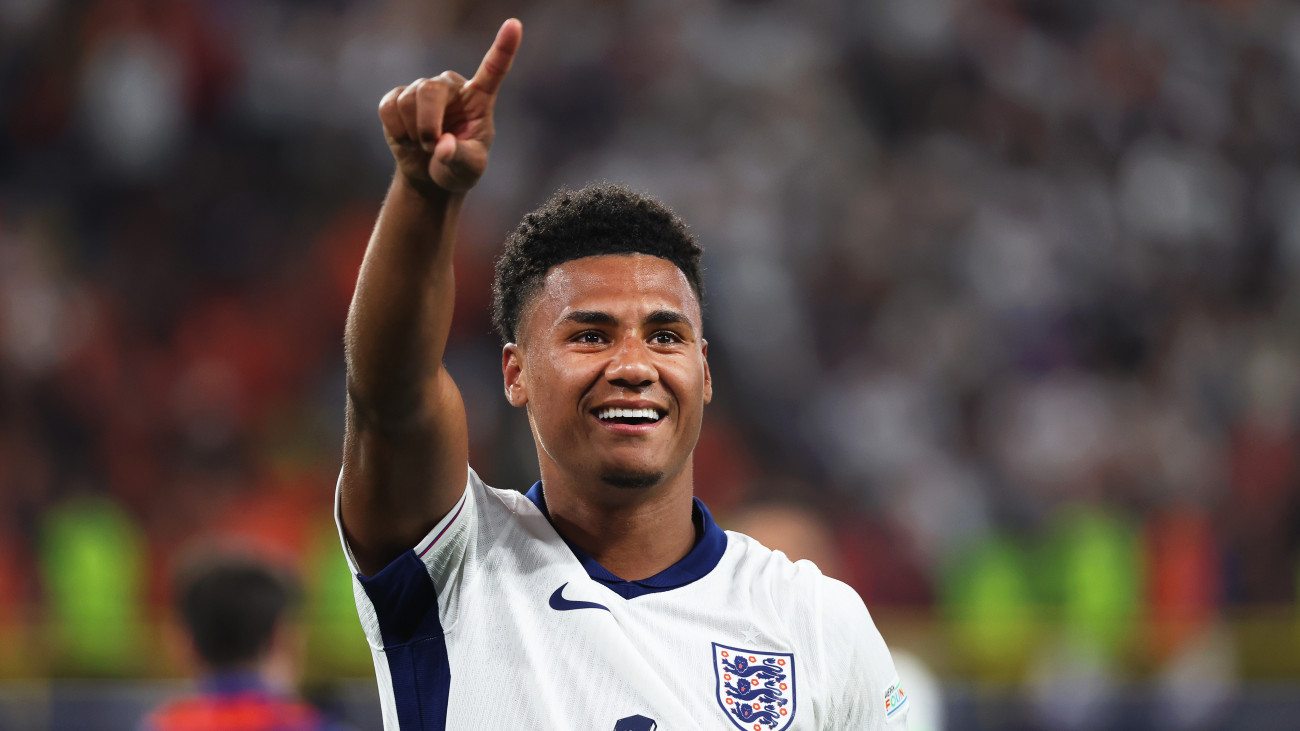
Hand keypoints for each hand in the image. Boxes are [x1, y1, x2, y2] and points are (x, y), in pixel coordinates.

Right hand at [378, 19, 521, 194]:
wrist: (431, 176)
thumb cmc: (458, 168)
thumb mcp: (469, 170)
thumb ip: (459, 158)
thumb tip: (441, 145)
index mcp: (479, 98)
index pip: (494, 69)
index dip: (504, 47)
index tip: (514, 24)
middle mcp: (452, 87)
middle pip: (430, 90)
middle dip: (426, 125)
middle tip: (432, 147)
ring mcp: (423, 89)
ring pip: (407, 100)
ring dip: (412, 133)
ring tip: (424, 146)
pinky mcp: (398, 97)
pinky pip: (389, 107)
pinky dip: (396, 131)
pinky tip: (407, 139)